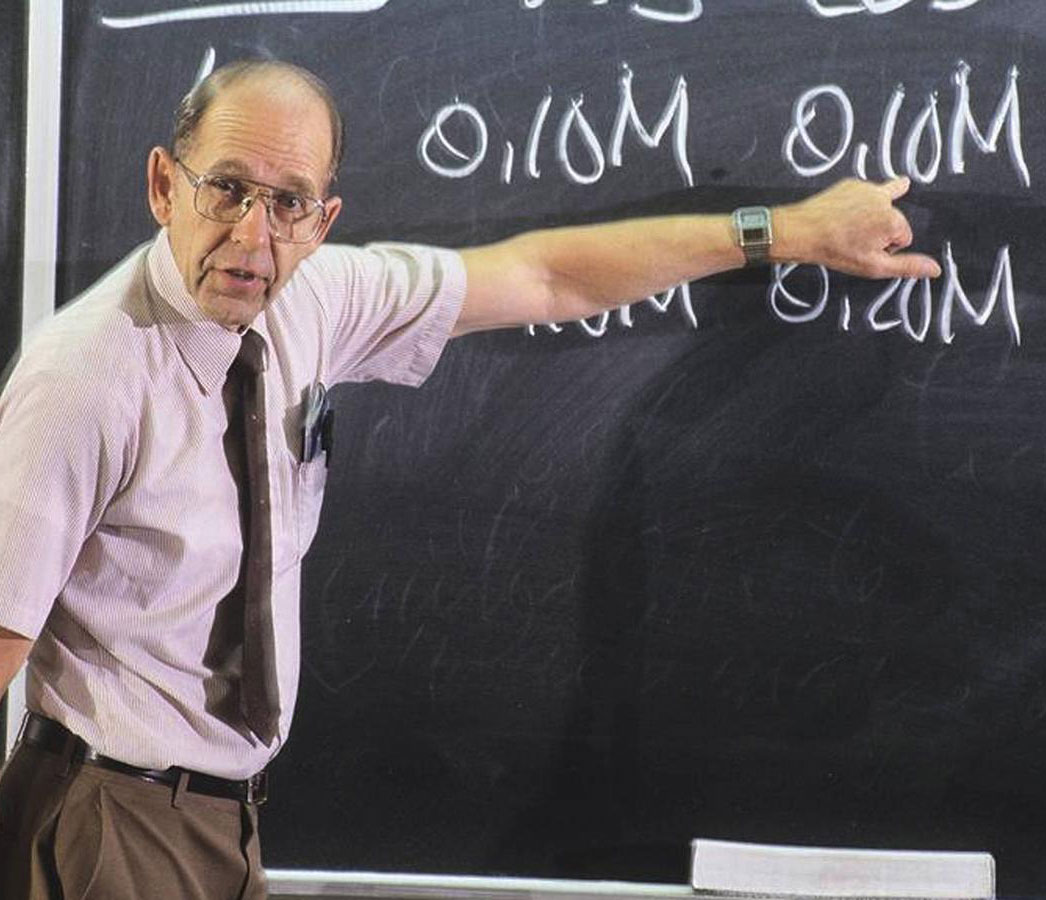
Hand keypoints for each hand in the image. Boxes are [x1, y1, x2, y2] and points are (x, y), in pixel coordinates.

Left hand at [775, 177, 941, 279]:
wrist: (802, 232)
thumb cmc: (837, 251)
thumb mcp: (874, 266)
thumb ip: (907, 266)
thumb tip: (936, 269)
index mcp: (894, 220)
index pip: (904, 238)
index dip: (886, 248)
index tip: (866, 251)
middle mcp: (885, 199)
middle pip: (893, 220)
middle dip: (878, 232)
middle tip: (853, 242)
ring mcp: (867, 188)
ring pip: (879, 206)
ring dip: (870, 216)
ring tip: (850, 227)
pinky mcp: (851, 183)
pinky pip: (863, 195)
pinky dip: (858, 203)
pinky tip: (848, 211)